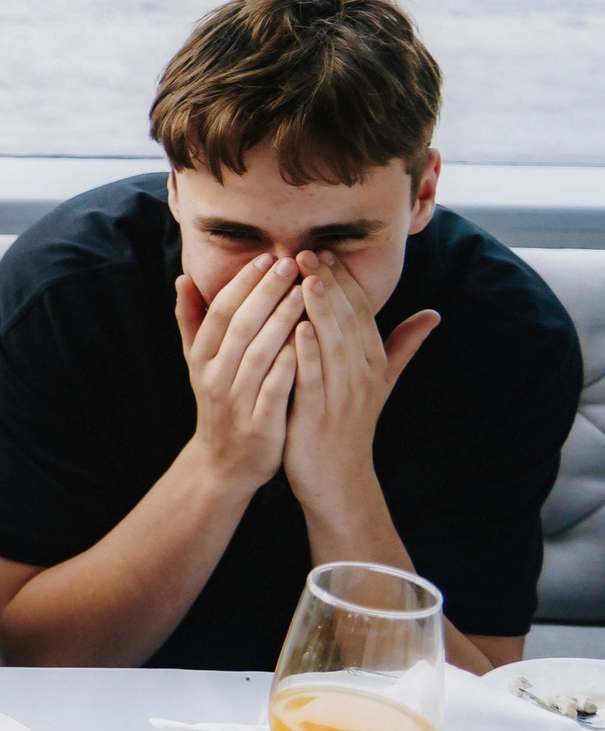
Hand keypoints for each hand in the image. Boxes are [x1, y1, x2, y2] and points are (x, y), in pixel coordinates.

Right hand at [174, 252, 305, 488]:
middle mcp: (214, 377)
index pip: (219, 312)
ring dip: (281, 320)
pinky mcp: (259, 424)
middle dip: (265, 293)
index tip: (266, 258)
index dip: (241, 284)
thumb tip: (182, 278)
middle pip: (239, 327)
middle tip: (291, 264)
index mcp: (202, 359)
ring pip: (257, 353)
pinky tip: (311, 339)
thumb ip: (192, 321)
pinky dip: (290, 362)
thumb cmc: (221, 402)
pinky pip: (275, 388)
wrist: (226, 462)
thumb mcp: (200, 363)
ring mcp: (235, 401)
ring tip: (306, 292)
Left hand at [281, 251, 437, 521]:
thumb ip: (402, 346)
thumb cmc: (349, 425)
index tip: (324, 251)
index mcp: (374, 364)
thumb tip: (434, 314)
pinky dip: (308, 353)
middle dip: (329, 284)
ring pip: (334, 345)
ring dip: (320, 309)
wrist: (336, 480)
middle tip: (306, 251)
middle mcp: (363, 376)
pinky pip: (313, 380)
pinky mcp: (318, 416)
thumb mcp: (379, 384)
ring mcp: (342, 397)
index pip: (361, 313)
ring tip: (304, 278)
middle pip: (348, 322)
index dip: (344, 281)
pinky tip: (296, 328)